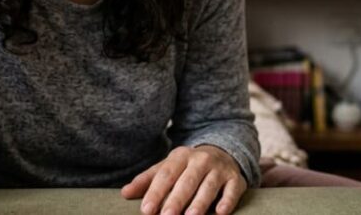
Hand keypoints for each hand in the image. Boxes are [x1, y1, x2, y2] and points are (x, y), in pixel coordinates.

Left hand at [121, 145, 246, 214]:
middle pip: (187, 181)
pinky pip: (233, 190)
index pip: (166, 175)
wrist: (224, 152)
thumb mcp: (168, 167)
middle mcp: (201, 160)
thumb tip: (125, 193)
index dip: (155, 192)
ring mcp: (220, 169)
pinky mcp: (236, 179)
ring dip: (200, 202)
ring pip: (209, 186)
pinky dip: (228, 201)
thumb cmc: (188, 166)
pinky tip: (221, 212)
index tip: (146, 209)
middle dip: (176, 200)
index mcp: (180, 156)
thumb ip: (147, 180)